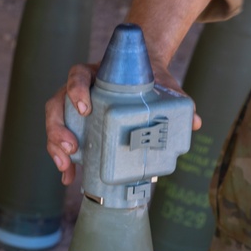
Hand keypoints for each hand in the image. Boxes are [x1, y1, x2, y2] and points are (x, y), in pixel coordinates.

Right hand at [45, 61, 200, 185]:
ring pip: (54, 124)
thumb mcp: (161, 84)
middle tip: (71, 147)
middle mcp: (77, 89)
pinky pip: (62, 141)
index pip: (76, 76)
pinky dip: (64, 160)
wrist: (141, 76)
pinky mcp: (76, 125)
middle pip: (56, 105)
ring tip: (66, 168)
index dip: (75, 91)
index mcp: (93, 74)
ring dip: (55, 147)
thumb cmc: (147, 78)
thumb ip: (177, 98)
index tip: (85, 107)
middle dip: (57, 128)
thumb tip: (195, 123)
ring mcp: (73, 108)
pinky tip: (69, 177)